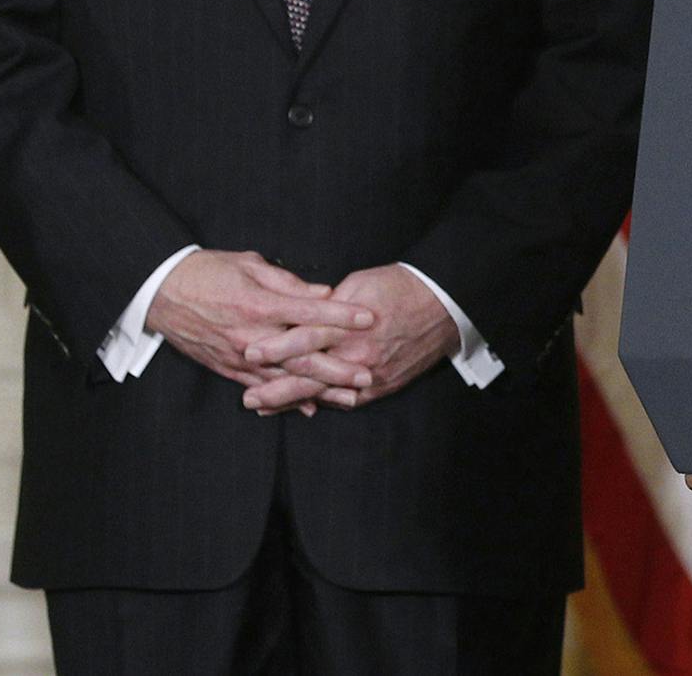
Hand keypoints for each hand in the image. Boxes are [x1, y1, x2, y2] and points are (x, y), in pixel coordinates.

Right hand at [146, 249, 375, 415]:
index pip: (311, 310)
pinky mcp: (228, 369)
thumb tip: (323, 292)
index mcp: (260, 303)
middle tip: (369, 373)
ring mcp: (240, 356)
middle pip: (304, 354)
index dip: (342, 315)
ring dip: (320, 390)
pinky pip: (262, 388)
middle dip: (339, 366)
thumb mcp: (249, 264)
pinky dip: (286, 399)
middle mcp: (253, 334)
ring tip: (350, 398)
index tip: (369, 318)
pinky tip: (309, 407)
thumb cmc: (207, 271)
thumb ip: (288, 282)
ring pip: (287, 378)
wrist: (162, 292)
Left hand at [244, 264, 457, 410]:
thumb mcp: (357, 284)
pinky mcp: (383, 385)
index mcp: (348, 325)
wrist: (442, 304)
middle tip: (248, 398)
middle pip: (309, 375)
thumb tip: (303, 311)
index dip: (275, 347)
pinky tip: (305, 408)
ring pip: (325, 392)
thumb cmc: (398, 287)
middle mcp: (358, 354)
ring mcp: (372, 374)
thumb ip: (327, 303)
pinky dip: (325, 403)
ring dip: (294, 401)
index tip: (249, 352)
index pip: (304, 338)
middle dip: (276, 388)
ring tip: (265, 408)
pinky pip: (349, 400)